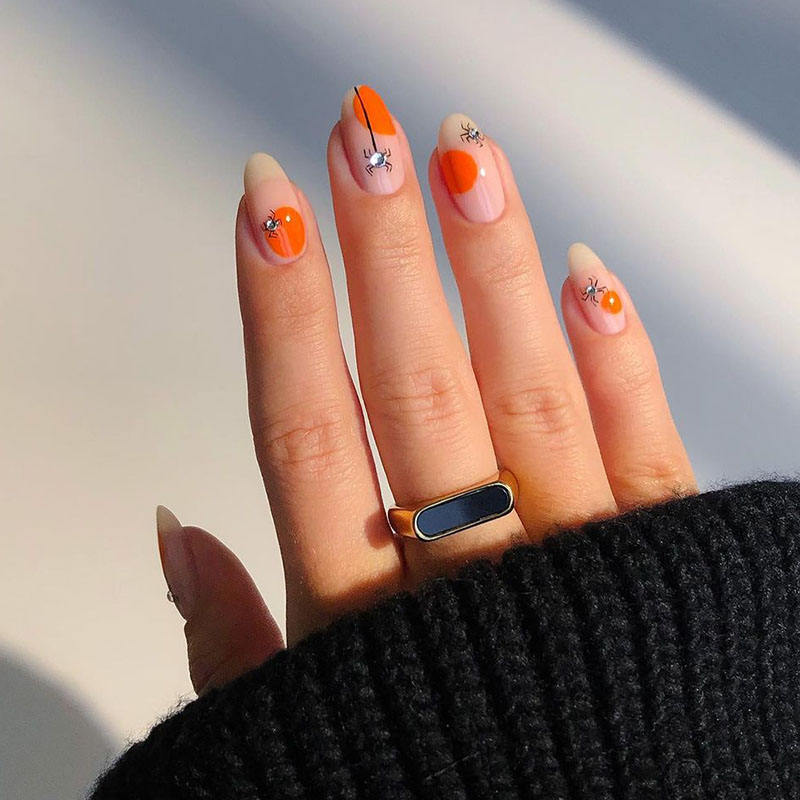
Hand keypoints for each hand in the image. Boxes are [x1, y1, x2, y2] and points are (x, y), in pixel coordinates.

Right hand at [156, 86, 695, 695]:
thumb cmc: (433, 795)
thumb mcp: (299, 742)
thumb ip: (232, 645)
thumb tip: (174, 532)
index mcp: (364, 626)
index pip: (303, 433)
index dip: (280, 311)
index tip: (265, 204)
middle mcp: (469, 584)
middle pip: (413, 392)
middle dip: (381, 256)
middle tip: (361, 138)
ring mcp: (579, 570)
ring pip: (525, 398)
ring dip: (491, 272)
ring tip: (463, 160)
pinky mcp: (670, 569)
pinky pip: (647, 449)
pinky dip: (615, 358)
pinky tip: (585, 272)